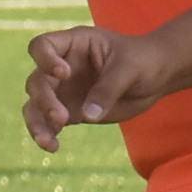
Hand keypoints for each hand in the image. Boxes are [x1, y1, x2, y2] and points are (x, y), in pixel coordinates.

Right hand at [24, 24, 178, 150]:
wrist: (155, 78)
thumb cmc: (143, 61)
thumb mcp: (130, 68)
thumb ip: (108, 89)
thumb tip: (88, 116)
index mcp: (74, 44)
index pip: (42, 46)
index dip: (45, 60)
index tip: (64, 74)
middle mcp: (62, 67)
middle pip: (37, 81)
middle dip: (44, 100)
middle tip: (62, 117)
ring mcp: (64, 90)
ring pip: (36, 105)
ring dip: (37, 122)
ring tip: (47, 142)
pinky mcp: (71, 112)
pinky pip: (49, 124)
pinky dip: (47, 135)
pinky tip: (53, 147)